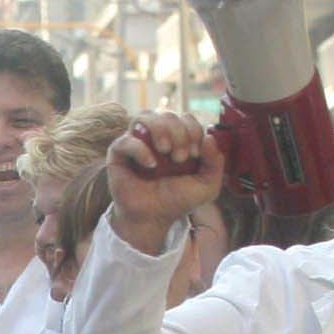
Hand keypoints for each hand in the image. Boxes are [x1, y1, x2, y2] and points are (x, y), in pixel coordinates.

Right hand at [108, 111, 230, 248]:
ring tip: (165, 151)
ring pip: (144, 116)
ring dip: (160, 130)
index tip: (194, 154)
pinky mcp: (118, 154)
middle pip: (168, 115)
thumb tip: (209, 138)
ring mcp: (136, 142)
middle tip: (181, 158)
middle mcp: (156, 137)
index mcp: (178, 139)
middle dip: (179, 133)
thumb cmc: (177, 200)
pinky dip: (140, 149)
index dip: (193, 131)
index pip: (186, 119)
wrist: (153, 218)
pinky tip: (151, 164)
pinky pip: (125, 140)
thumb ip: (215, 163)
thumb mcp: (207, 186)